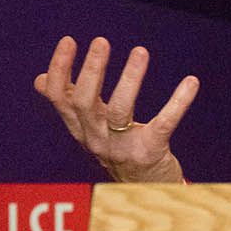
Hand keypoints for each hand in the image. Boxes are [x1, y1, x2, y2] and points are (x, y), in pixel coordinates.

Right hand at [34, 36, 197, 182]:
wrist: (144, 190)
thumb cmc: (117, 150)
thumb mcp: (89, 129)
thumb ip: (69, 105)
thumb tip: (39, 80)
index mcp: (80, 128)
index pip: (59, 98)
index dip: (60, 69)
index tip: (69, 41)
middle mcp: (95, 138)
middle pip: (84, 103)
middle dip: (91, 70)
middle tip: (101, 42)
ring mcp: (122, 147)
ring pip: (120, 111)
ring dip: (129, 79)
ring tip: (140, 51)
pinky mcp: (150, 152)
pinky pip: (164, 124)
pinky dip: (179, 102)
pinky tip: (191, 82)